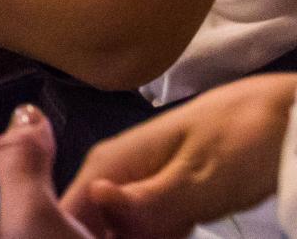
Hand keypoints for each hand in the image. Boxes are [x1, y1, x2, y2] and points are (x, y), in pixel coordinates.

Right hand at [62, 74, 296, 238]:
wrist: (284, 115)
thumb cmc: (244, 140)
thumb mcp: (200, 177)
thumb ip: (147, 199)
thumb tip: (93, 200)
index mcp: (109, 162)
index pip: (66, 212)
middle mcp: (112, 173)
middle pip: (88, 226)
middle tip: (163, 237)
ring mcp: (137, 187)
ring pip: (117, 231)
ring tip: (173, 234)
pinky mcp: (161, 199)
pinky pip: (143, 231)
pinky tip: (176, 236)